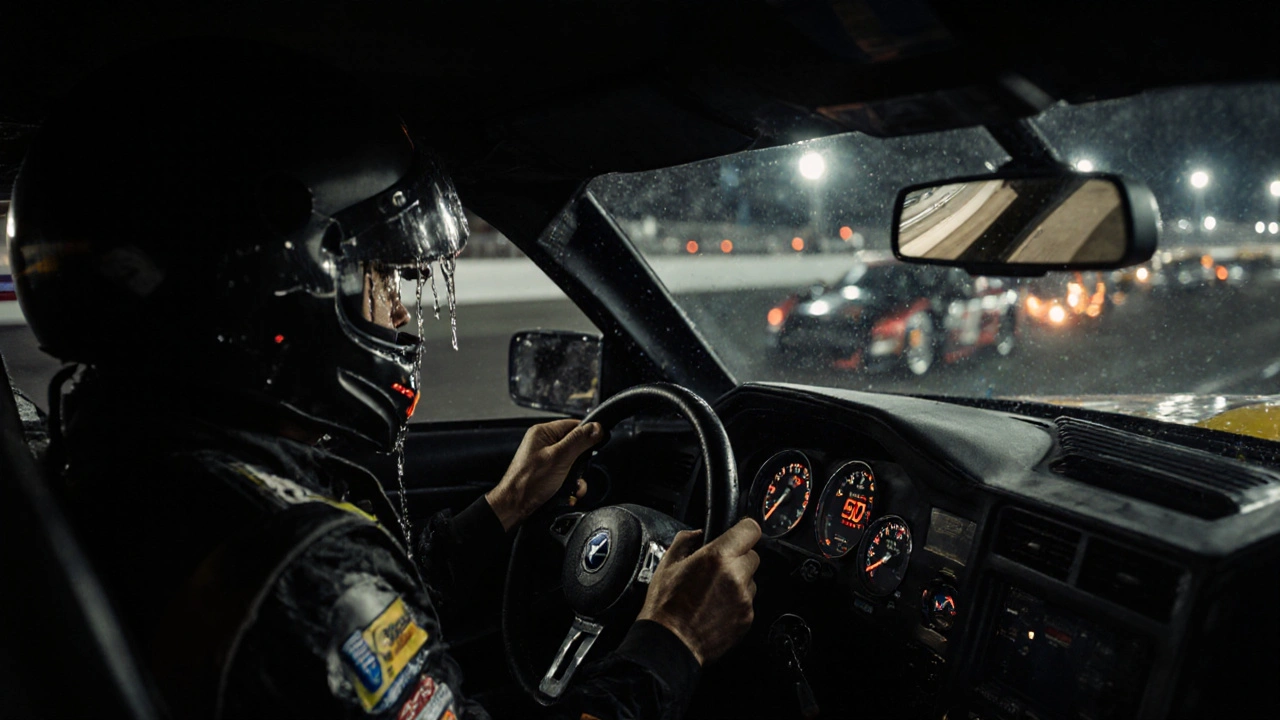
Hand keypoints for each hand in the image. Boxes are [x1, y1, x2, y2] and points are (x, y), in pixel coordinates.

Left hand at [485, 419, 603, 530]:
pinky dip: (570, 486)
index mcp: (543, 432)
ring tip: (573, 487)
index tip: (597, 444)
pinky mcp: (547, 474)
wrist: (515, 507)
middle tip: (578, 472)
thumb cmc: (528, 482)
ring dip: (577, 478)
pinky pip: (566, 475)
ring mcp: (545, 459)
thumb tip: (597, 428)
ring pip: (573, 463)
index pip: (573, 425)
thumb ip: (579, 441)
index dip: (587, 435)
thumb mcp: (559, 458)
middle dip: (581, 463)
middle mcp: (543, 444)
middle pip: (575, 445)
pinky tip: (568, 494)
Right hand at [637, 518, 761, 665]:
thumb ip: (685, 540)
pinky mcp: (747, 618)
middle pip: (752, 555)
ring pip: (751, 579)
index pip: (750, 530)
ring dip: (738, 581)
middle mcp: (735, 576)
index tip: (739, 534)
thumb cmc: (665, 607)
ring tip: (713, 592)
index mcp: (717, 557)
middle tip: (717, 569)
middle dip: (738, 558)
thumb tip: (697, 533)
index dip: (744, 530)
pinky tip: (716, 608)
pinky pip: (748, 601)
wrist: (670, 644)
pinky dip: (737, 602)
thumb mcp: (667, 564)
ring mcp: (744, 599)